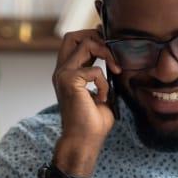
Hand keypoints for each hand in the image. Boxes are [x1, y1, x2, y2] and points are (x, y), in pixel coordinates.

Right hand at [52, 28, 121, 148]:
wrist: (83, 141)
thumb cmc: (93, 122)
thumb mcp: (102, 93)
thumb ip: (103, 76)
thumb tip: (116, 62)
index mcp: (68, 72)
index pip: (74, 42)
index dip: (92, 37)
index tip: (111, 44)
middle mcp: (62, 71)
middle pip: (73, 36)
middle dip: (95, 37)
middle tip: (111, 53)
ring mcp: (63, 74)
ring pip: (84, 43)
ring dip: (106, 53)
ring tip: (116, 71)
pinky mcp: (69, 81)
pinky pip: (95, 70)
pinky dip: (105, 83)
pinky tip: (103, 98)